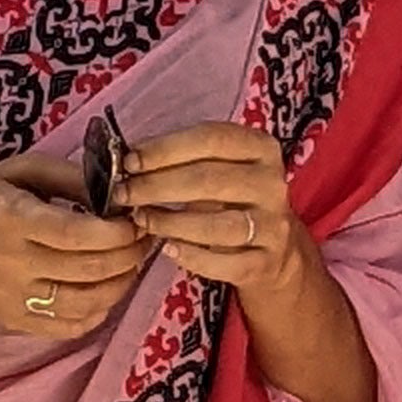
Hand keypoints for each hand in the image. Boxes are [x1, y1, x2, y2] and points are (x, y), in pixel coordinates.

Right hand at [0, 154, 148, 336]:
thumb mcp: (23, 170)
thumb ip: (71, 178)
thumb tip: (118, 195)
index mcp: (13, 220)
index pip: (77, 235)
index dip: (116, 232)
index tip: (134, 221)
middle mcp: (12, 264)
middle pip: (88, 270)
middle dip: (129, 255)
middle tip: (143, 239)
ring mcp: (14, 298)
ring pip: (85, 303)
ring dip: (120, 285)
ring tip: (130, 264)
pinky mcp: (16, 320)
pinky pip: (70, 327)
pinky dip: (99, 311)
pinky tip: (106, 289)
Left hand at [115, 124, 308, 300]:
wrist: (276, 250)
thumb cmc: (235, 200)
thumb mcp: (222, 169)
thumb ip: (186, 160)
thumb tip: (131, 161)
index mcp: (261, 149)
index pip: (211, 139)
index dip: (165, 149)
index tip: (130, 161)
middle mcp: (272, 184)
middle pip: (209, 180)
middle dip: (157, 186)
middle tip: (125, 194)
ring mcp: (273, 226)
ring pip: (216, 224)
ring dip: (170, 222)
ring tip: (141, 220)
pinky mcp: (266, 262)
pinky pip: (222, 262)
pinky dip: (191, 256)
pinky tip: (168, 248)